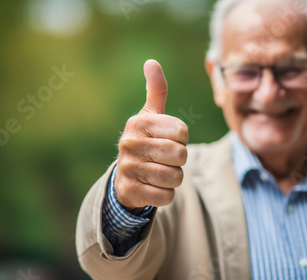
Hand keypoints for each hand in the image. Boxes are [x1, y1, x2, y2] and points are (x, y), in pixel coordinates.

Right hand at [115, 59, 188, 210]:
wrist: (124, 177)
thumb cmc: (145, 141)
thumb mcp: (150, 116)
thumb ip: (156, 89)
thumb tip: (151, 62)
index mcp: (138, 122)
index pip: (182, 131)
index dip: (182, 138)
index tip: (169, 139)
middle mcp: (129, 143)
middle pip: (180, 154)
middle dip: (180, 160)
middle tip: (166, 159)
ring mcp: (128, 168)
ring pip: (175, 177)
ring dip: (174, 178)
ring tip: (161, 172)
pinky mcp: (130, 191)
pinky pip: (166, 196)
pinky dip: (166, 194)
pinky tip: (154, 187)